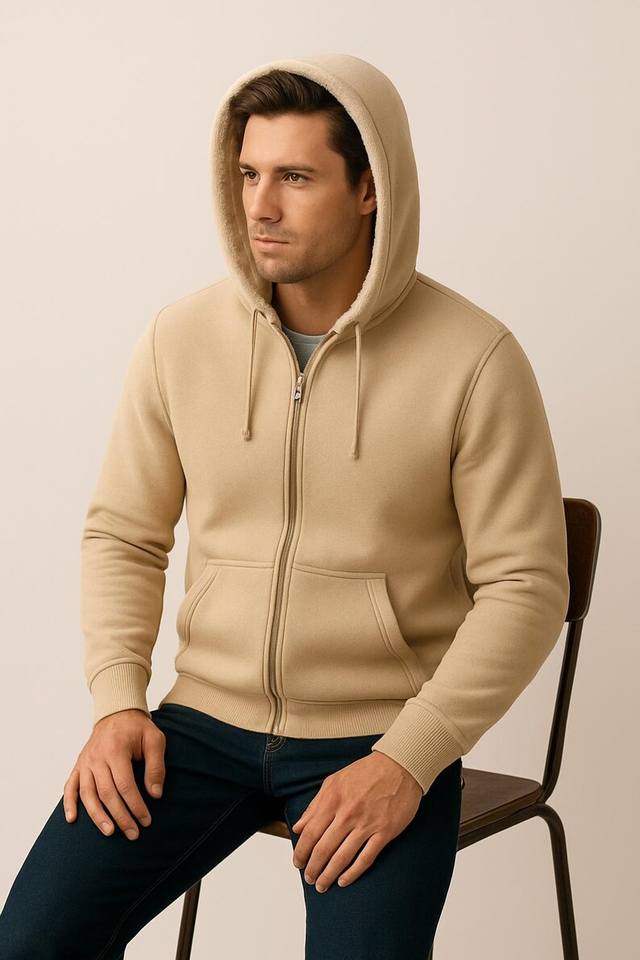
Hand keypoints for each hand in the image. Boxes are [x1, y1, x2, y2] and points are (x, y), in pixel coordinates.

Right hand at [63, 708, 165, 839]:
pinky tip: (72, 819)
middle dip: (120, 816)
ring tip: (109, 832)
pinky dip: (69, 803)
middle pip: (107, 793)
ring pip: (87, 794)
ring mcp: (85, 762)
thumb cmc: (138, 728)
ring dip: (97, 816)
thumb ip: (156, 766)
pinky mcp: (79, 765)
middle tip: (133, 834)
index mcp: (116, 749)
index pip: (125, 785)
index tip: (146, 820)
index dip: (136, 805)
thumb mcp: (155, 739)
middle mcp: (97, 757)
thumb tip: (155, 794)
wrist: (117, 712)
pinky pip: (70, 786)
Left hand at [290, 750, 421, 892]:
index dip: (301, 852)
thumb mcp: (334, 781)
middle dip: (313, 868)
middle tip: (309, 879)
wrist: (399, 766)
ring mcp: (367, 824)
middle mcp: (348, 813)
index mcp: (333, 799)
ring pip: (342, 857)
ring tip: (323, 885)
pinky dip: (353, 873)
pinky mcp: (384, 832)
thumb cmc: (366, 772)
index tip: (298, 862)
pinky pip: (365, 858)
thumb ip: (315, 805)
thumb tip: (299, 826)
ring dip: (329, 874)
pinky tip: (344, 880)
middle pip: (324, 849)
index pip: (311, 833)